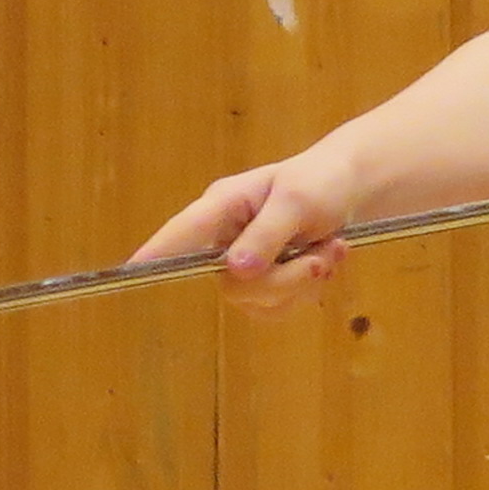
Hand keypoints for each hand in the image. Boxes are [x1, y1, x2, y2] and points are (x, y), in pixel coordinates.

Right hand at [129, 145, 361, 316]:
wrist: (357, 188)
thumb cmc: (322, 181)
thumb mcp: (298, 200)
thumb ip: (266, 234)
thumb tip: (236, 270)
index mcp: (223, 207)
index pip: (181, 234)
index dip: (155, 254)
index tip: (131, 272)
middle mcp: (226, 239)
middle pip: (231, 284)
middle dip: (284, 279)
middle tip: (321, 257)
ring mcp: (245, 264)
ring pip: (258, 301)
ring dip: (303, 282)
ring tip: (331, 250)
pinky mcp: (267, 283)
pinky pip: (278, 308)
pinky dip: (309, 290)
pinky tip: (327, 261)